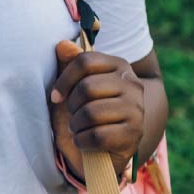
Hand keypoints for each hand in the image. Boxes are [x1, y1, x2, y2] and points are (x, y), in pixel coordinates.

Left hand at [50, 40, 148, 175]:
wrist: (103, 148)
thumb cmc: (84, 112)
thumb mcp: (72, 88)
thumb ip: (68, 64)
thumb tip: (63, 45)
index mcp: (118, 65)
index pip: (85, 61)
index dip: (64, 80)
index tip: (56, 96)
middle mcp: (132, 84)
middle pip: (87, 87)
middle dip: (71, 105)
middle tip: (73, 115)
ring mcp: (137, 109)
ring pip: (91, 113)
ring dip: (76, 125)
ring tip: (79, 128)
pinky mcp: (135, 134)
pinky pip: (98, 136)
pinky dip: (82, 141)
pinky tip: (84, 141)